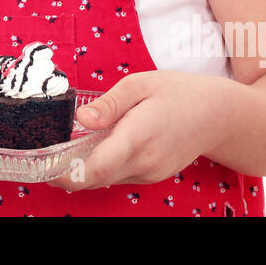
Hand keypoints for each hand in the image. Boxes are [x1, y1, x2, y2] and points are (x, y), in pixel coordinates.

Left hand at [49, 70, 232, 190]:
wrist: (219, 115)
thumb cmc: (179, 93)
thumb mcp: (140, 84)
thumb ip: (108, 103)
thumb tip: (81, 119)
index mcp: (137, 137)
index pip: (95, 168)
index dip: (66, 174)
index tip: (46, 167)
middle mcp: (144, 162)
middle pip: (96, 180)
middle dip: (68, 174)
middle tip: (48, 158)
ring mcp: (151, 173)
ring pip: (107, 180)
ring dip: (85, 171)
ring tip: (69, 150)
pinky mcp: (154, 176)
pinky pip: (121, 177)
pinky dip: (104, 168)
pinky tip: (98, 150)